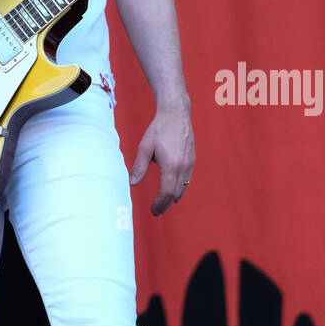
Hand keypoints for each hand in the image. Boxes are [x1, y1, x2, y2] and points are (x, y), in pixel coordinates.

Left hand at [128, 93, 194, 215]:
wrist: (176, 113)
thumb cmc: (159, 129)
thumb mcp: (145, 147)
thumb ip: (139, 166)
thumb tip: (132, 183)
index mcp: (171, 166)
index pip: (166, 193)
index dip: (159, 204)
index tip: (152, 210)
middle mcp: (183, 167)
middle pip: (175, 193)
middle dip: (166, 204)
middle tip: (157, 211)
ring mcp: (190, 163)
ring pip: (183, 187)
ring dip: (173, 197)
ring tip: (164, 203)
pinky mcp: (192, 159)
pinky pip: (187, 179)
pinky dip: (180, 187)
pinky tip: (173, 189)